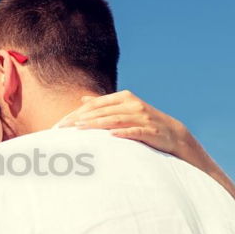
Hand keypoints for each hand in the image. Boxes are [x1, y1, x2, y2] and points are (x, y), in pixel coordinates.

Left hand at [56, 90, 188, 156]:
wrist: (173, 134)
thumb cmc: (143, 122)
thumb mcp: (123, 109)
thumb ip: (104, 104)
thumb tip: (82, 100)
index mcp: (123, 98)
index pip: (95, 104)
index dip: (77, 113)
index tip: (61, 123)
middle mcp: (132, 105)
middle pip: (102, 111)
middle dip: (80, 119)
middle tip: (63, 128)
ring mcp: (142, 117)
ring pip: (115, 119)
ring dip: (96, 124)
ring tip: (80, 128)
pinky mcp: (151, 131)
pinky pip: (135, 131)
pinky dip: (123, 132)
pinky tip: (111, 135)